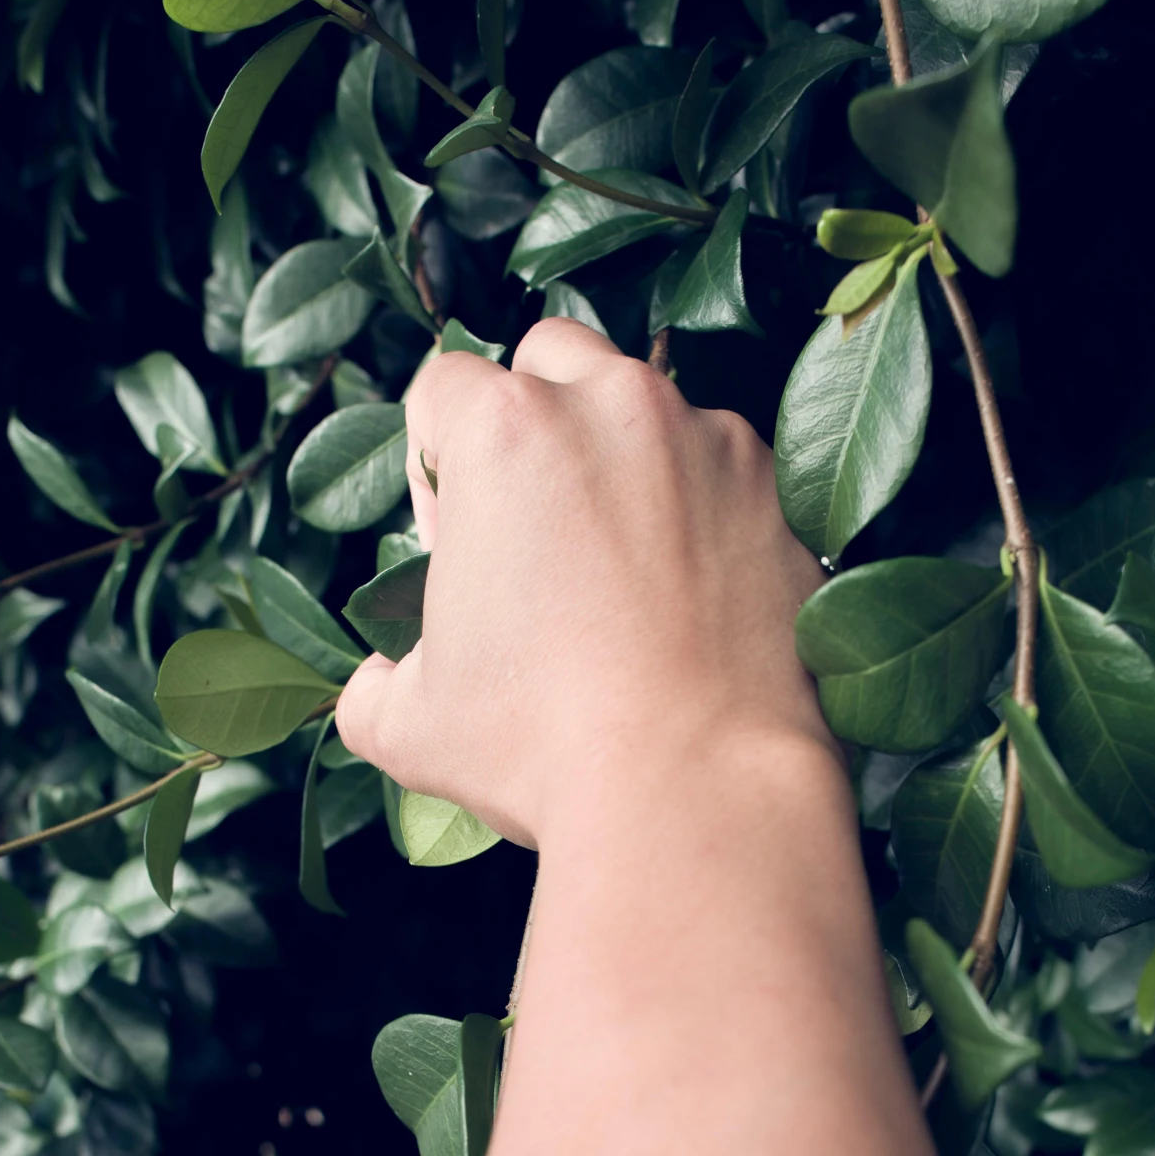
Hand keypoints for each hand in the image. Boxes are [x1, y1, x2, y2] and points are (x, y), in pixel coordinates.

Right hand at [335, 319, 828, 846]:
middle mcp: (613, 406)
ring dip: (625, 463)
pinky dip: (702, 516)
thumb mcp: (410, 726)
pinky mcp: (780, 497)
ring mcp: (709, 442)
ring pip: (650, 409)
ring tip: (619, 574)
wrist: (697, 795)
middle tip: (536, 530)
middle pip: (552, 360)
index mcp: (505, 429)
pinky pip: (724, 475)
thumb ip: (374, 682)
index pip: (444, 388)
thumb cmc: (542, 752)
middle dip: (535, 422)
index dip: (435, 465)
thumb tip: (378, 684)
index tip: (455, 539)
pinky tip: (687, 606)